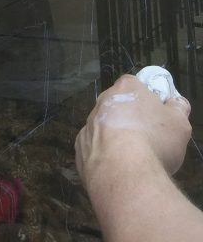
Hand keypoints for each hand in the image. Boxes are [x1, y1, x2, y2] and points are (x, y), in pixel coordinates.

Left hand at [76, 75, 191, 190]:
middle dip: (130, 119)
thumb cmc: (155, 142)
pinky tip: (117, 168)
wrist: (124, 174)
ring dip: (116, 138)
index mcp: (125, 88)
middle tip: (147, 139)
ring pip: (105, 128)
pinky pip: (94, 149)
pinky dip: (104, 157)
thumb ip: (178, 109)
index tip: (157, 117)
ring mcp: (88, 125)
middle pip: (118, 106)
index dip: (147, 99)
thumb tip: (177, 103)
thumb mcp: (180, 124)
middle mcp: (102, 101)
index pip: (135, 85)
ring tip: (133, 159)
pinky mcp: (80, 149)